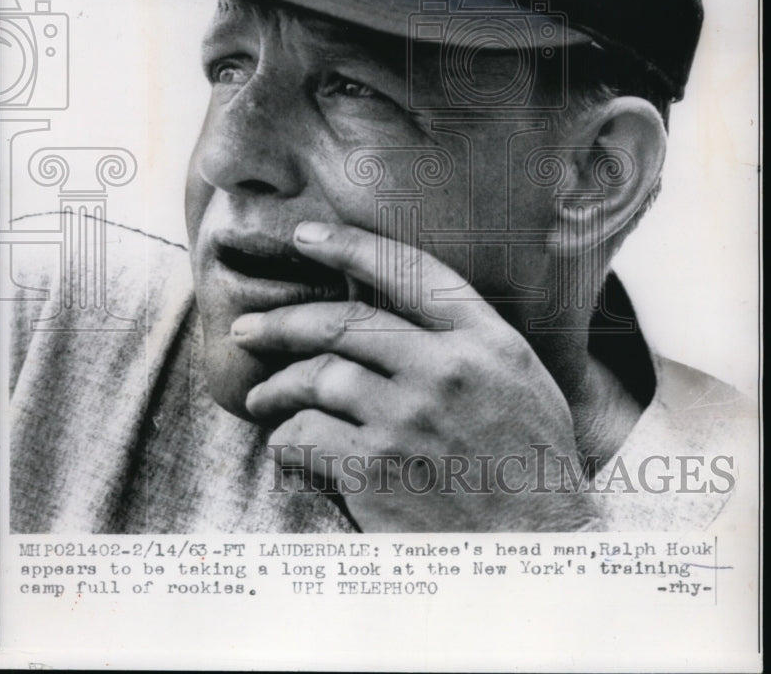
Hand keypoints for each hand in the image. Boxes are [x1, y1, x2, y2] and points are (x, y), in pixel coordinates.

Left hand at [233, 221, 601, 531]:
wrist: (539, 552)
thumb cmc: (532, 465)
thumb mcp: (522, 379)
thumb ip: (469, 339)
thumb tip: (400, 310)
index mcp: (485, 340)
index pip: (408, 271)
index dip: (349, 246)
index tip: (307, 236)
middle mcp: (445, 369)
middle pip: (343, 324)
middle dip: (283, 322)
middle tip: (249, 328)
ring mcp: (408, 420)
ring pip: (318, 377)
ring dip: (278, 387)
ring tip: (262, 398)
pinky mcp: (377, 471)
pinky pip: (307, 437)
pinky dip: (287, 439)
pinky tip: (287, 445)